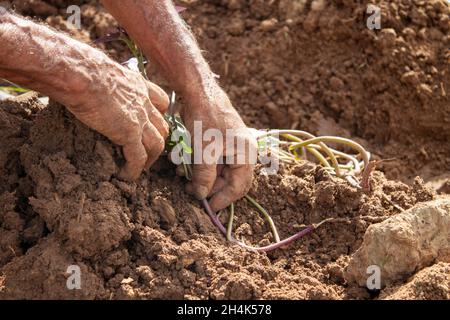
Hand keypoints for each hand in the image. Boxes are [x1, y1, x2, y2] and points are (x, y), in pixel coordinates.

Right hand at [67, 68, 168, 180]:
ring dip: (150, 159)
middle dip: (158, 141)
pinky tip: (126, 175)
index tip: (151, 125)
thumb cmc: (80, 67)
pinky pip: (138, 158)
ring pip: (157, 145)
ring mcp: (140, 118)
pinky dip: (134, 169)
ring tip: (140, 167)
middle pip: (162, 126)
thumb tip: (87, 82)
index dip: (159, 116)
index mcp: (138, 85)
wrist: (79, 72)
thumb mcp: (101, 70)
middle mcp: (144, 102)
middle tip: (147, 151)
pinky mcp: (129, 133)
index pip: (161, 101)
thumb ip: (104, 80)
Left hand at [181, 87, 256, 211]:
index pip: (240, 186)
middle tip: (191, 192)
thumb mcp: (205, 150)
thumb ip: (204, 175)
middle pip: (228, 180)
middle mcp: (242, 151)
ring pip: (217, 171)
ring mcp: (230, 146)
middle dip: (209, 187)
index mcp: (246, 153)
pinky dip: (198, 166)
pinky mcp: (219, 142)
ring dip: (201, 177)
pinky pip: (211, 160)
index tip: (209, 207)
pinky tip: (184, 166)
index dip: (224, 198)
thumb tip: (201, 195)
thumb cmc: (206, 118)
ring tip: (184, 178)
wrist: (198, 91)